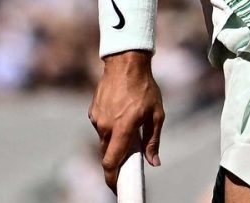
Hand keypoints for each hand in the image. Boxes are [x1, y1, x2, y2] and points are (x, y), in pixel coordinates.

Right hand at [90, 52, 164, 188]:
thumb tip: (154, 162)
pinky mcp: (93, 111)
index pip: (111, 162)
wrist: (125, 63)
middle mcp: (106, 126)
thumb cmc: (145, 88)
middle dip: (115, 160)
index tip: (116, 187)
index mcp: (122, 129)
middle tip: (127, 160)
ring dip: (114, 141)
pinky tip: (120, 116)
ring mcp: (97, 118)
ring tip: (128, 129)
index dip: (112, 178)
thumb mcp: (156, 115)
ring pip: (104, 140)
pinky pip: (101, 127)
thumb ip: (153, 140)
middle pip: (107, 153)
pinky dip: (109, 128)